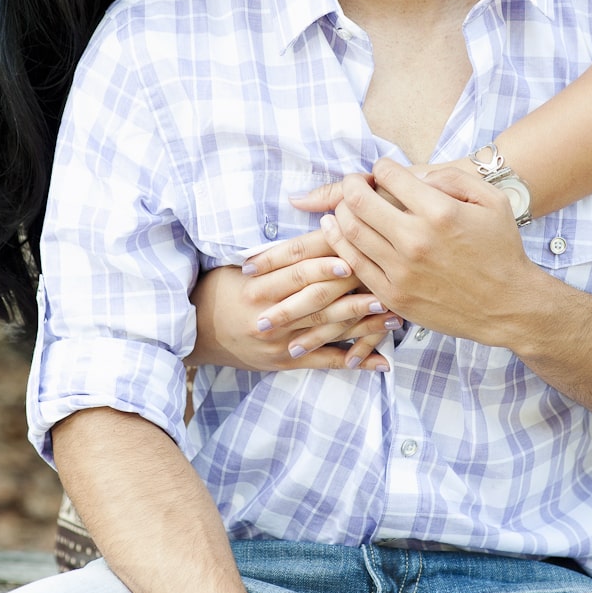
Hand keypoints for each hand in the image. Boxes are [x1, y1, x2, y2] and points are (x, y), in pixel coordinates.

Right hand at [197, 230, 398, 371]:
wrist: (195, 333)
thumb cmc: (220, 292)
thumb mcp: (239, 268)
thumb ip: (277, 257)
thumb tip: (319, 230)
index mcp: (258, 287)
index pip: (297, 272)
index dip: (325, 264)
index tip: (353, 255)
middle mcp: (270, 315)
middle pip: (318, 300)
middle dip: (354, 291)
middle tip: (387, 281)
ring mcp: (280, 342)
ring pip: (328, 331)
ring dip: (364, 323)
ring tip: (395, 315)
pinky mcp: (285, 362)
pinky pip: (325, 362)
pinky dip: (355, 361)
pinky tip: (382, 361)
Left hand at [318, 159, 540, 345]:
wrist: (509, 306)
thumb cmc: (502, 250)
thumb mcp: (492, 201)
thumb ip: (453, 178)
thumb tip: (415, 176)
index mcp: (440, 213)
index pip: (388, 176)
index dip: (380, 168)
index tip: (381, 170)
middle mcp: (416, 240)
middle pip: (358, 200)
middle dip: (352, 184)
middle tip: (355, 182)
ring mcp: (401, 269)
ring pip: (349, 229)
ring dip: (340, 210)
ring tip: (346, 204)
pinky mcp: (393, 293)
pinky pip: (353, 262)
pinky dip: (338, 241)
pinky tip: (337, 229)